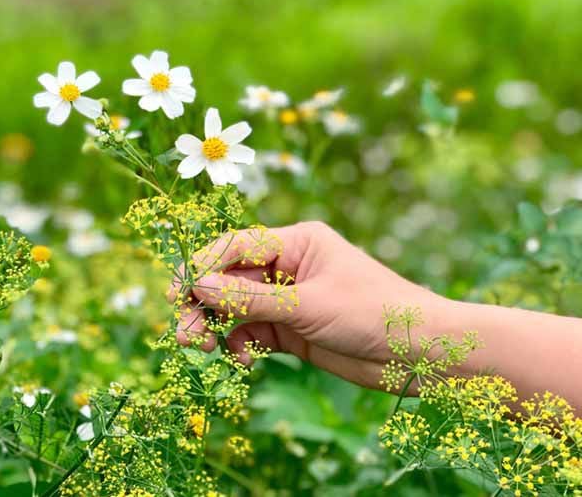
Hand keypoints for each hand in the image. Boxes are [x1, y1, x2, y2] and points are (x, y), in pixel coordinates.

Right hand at [171, 221, 445, 389]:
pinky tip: (243, 359)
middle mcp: (287, 265)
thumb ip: (251, 298)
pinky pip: (251, 331)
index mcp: (296, 242)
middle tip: (185, 333)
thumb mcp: (308, 305)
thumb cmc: (375, 313)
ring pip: (235, 307)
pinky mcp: (292, 329)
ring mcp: (288, 298)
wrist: (423, 355)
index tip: (178, 293)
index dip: (202, 266)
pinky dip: (239, 344)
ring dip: (216, 326)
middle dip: (204, 303)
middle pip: (228, 277)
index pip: (235, 246)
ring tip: (203, 349)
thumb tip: (198, 286)